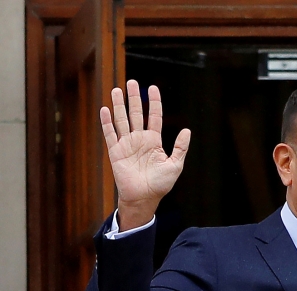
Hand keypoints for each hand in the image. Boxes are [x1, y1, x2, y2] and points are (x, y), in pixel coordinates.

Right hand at [100, 80, 190, 228]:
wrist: (144, 198)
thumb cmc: (160, 184)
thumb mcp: (175, 165)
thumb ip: (180, 148)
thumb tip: (187, 130)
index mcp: (154, 141)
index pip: (153, 116)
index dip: (154, 102)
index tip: (153, 87)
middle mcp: (139, 139)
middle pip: (136, 114)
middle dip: (134, 98)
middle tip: (132, 82)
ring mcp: (126, 144)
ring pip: (121, 120)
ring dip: (119, 105)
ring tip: (117, 90)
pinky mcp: (115, 152)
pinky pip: (110, 134)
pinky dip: (107, 122)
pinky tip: (105, 109)